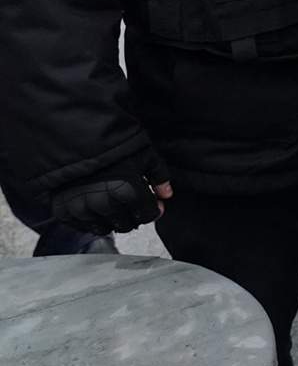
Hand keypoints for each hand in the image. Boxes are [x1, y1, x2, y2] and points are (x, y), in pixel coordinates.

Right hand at [50, 152, 172, 234]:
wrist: (70, 136)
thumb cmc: (109, 141)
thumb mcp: (144, 152)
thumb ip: (159, 176)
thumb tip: (166, 194)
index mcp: (127, 191)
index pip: (147, 215)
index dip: (153, 209)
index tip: (152, 204)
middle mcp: (104, 204)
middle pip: (127, 225)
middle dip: (134, 216)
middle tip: (132, 204)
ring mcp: (81, 209)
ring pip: (105, 229)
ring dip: (112, 220)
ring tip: (113, 205)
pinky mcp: (62, 211)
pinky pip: (82, 227)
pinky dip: (91, 221)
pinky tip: (95, 208)